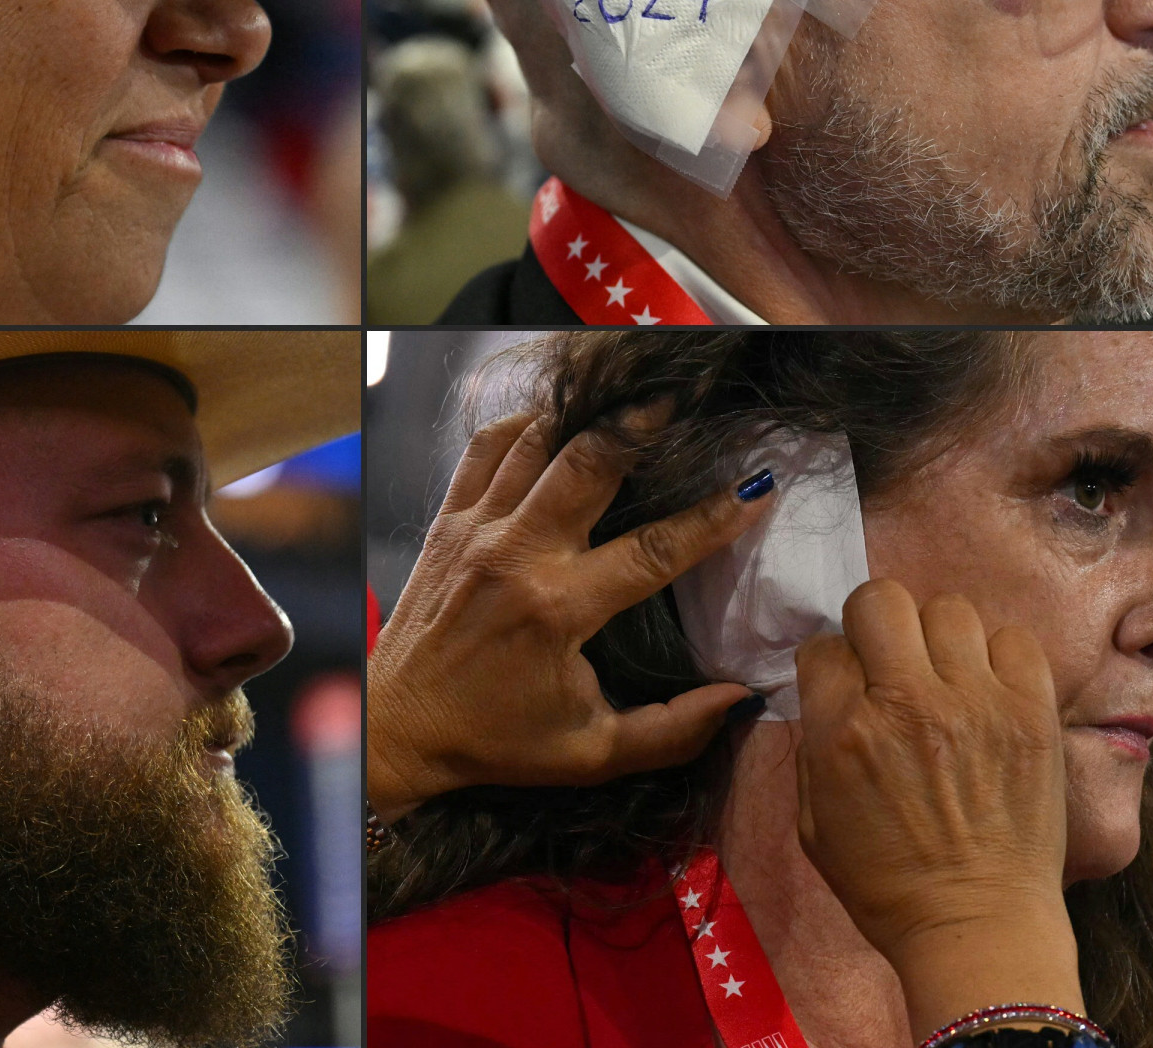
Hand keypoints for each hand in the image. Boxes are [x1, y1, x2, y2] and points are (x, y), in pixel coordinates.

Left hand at [367, 408, 769, 823]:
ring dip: (582, 417)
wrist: (397, 727)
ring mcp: (476, 530)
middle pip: (588, 465)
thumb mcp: (591, 754)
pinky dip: (519, 425)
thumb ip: (673, 731)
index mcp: (559, 610)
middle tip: (677, 400)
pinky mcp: (447, 522)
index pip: (654, 551)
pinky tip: (551, 420)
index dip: (713, 519)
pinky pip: (483, 451)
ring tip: (623, 399)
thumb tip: (740, 698)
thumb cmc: (497, 740)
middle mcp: (517, 556)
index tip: (755, 490)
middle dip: (638, 426)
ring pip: (536, 445)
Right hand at [795, 579, 1083, 1037]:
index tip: (848, 688)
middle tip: (890, 664)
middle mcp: (907, 703)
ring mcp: (976, 703)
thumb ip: (814, 744)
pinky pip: (1013, 639)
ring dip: (938, 639)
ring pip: (947, 609)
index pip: (823, 645)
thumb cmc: (886, 884)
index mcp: (844, 733)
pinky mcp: (1032, 713)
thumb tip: (827, 690)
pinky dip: (997, 657)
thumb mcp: (814, 820)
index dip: (832, 664)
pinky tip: (989, 691)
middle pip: (880, 600)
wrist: (978, 926)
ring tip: (947, 677)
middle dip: (875, 626)